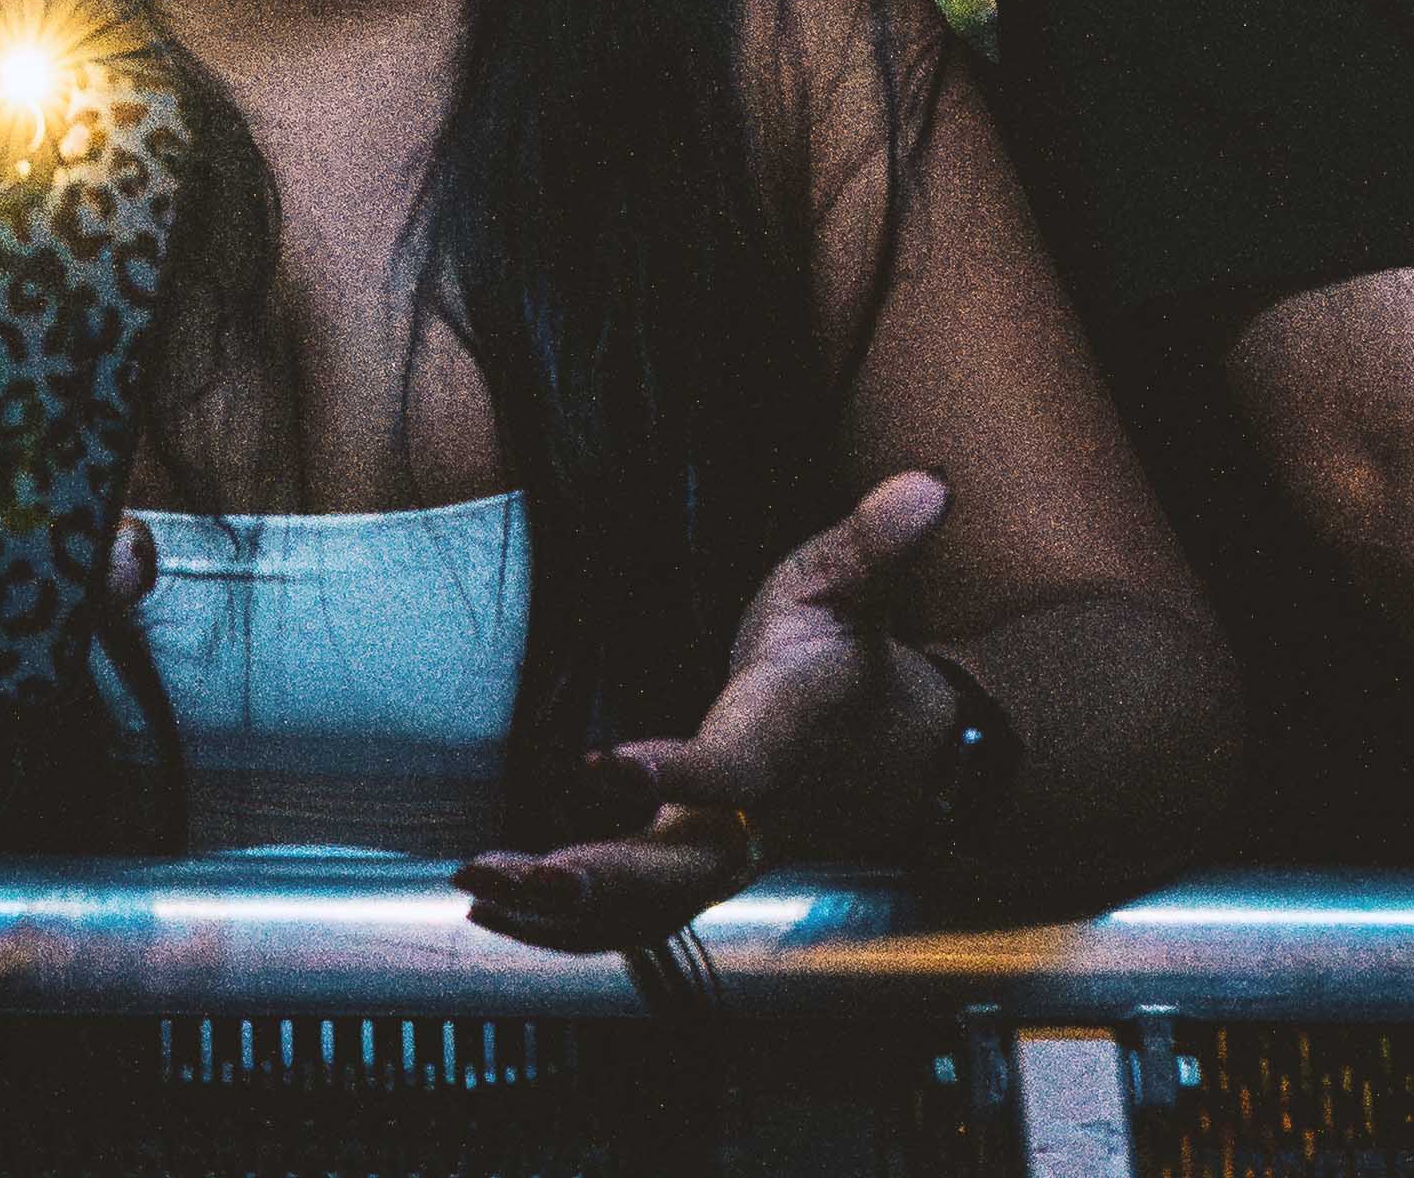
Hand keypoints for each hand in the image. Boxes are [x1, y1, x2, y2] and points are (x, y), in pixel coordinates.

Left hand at [460, 473, 954, 953]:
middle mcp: (751, 811)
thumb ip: (874, 542)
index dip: (678, 773)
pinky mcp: (691, 868)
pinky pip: (632, 920)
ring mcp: (721, 850)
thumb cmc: (843, 657)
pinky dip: (566, 929)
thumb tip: (930, 484)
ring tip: (484, 889)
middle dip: (607, 877)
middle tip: (528, 873)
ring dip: (566, 913)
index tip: (604, 763)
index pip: (735, 769)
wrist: (892, 752)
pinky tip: (496, 911)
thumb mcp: (850, 585)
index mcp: (780, 735)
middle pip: (684, 868)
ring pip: (651, 908)